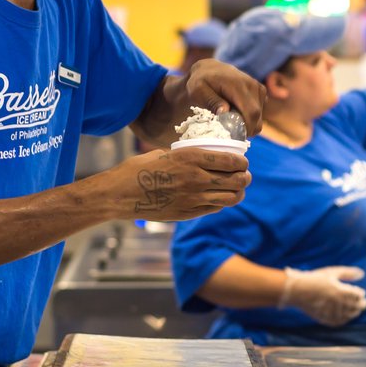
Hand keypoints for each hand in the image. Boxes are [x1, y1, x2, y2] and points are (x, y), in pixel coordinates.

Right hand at [108, 147, 249, 221]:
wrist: (120, 194)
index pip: (231, 162)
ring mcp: (193, 198)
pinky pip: (215, 208)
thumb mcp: (164, 153)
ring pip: (230, 198)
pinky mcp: (187, 213)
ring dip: (238, 193)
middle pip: (236, 181)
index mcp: (190, 158)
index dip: (242, 163)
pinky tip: (219, 197)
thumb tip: (203, 156)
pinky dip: (222, 202)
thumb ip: (186, 156)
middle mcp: (196, 178)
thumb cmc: (138, 169)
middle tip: (245, 176)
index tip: (243, 162)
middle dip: (245, 178)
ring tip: (238, 189)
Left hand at [183, 59, 266, 136]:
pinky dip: (248, 117)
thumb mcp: (198, 91)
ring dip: (245, 123)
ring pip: (259, 117)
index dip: (246, 128)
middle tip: (228, 131)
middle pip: (257, 117)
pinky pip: (259, 112)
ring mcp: (258, 88)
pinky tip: (235, 113)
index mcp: (238, 85)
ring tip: (229, 119)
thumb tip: (225, 112)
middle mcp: (252, 85)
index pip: (251, 112)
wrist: (209, 69)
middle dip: (245, 129)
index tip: (232, 136)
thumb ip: (211, 101)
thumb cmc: (200, 82)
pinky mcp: (260, 92)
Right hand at [278, 266, 365, 326]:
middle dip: (361, 304)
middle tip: (363, 302)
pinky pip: (339, 322)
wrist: (297, 290)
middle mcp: (338, 303)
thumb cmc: (314, 278)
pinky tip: (345, 317)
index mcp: (341, 291)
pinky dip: (344, 320)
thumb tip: (362, 274)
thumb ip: (348, 273)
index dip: (361, 294)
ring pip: (349, 316)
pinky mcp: (325, 318)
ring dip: (355, 312)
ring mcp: (332, 312)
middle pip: (357, 307)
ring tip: (356, 310)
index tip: (360, 292)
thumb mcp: (331, 272)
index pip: (359, 296)